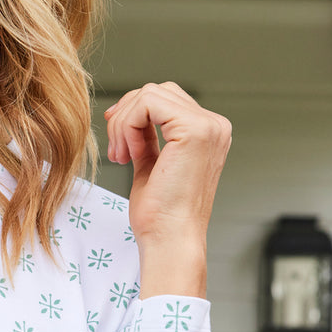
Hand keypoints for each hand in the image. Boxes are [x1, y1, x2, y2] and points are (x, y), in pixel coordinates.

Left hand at [104, 81, 230, 297]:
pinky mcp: (194, 130)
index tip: (117, 144)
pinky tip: (127, 154)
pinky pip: (147, 104)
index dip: (133, 114)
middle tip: (117, 152)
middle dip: (125, 116)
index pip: (165, 99)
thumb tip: (125, 112)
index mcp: (208, 133)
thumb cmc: (160, 215)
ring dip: (123, 123)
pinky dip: (126, 125)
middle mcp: (214, 125)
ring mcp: (208, 126)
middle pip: (156, 91)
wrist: (170, 240)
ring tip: (121, 156)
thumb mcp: (151, 165)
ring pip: (149, 94)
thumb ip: (146, 137)